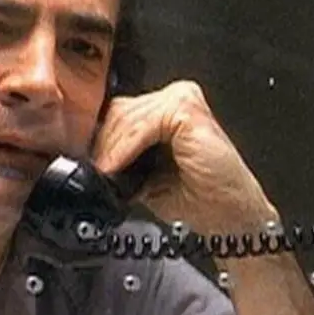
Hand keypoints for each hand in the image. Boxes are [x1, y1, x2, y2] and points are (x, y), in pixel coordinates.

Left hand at [92, 80, 278, 234]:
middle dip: (103, 143)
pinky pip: (142, 126)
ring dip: (111, 149)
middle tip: (94, 172)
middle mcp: (178, 98)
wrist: (228, 215)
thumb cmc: (198, 197)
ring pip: (127, 117)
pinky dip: (125, 149)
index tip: (85, 162)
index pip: (121, 112)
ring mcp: (184, 100)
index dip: (100, 137)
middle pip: (120, 110)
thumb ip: (123, 158)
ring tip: (106, 174)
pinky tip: (117, 168)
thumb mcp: (146, 175)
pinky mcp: (188, 112)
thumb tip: (89, 158)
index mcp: (169, 109)